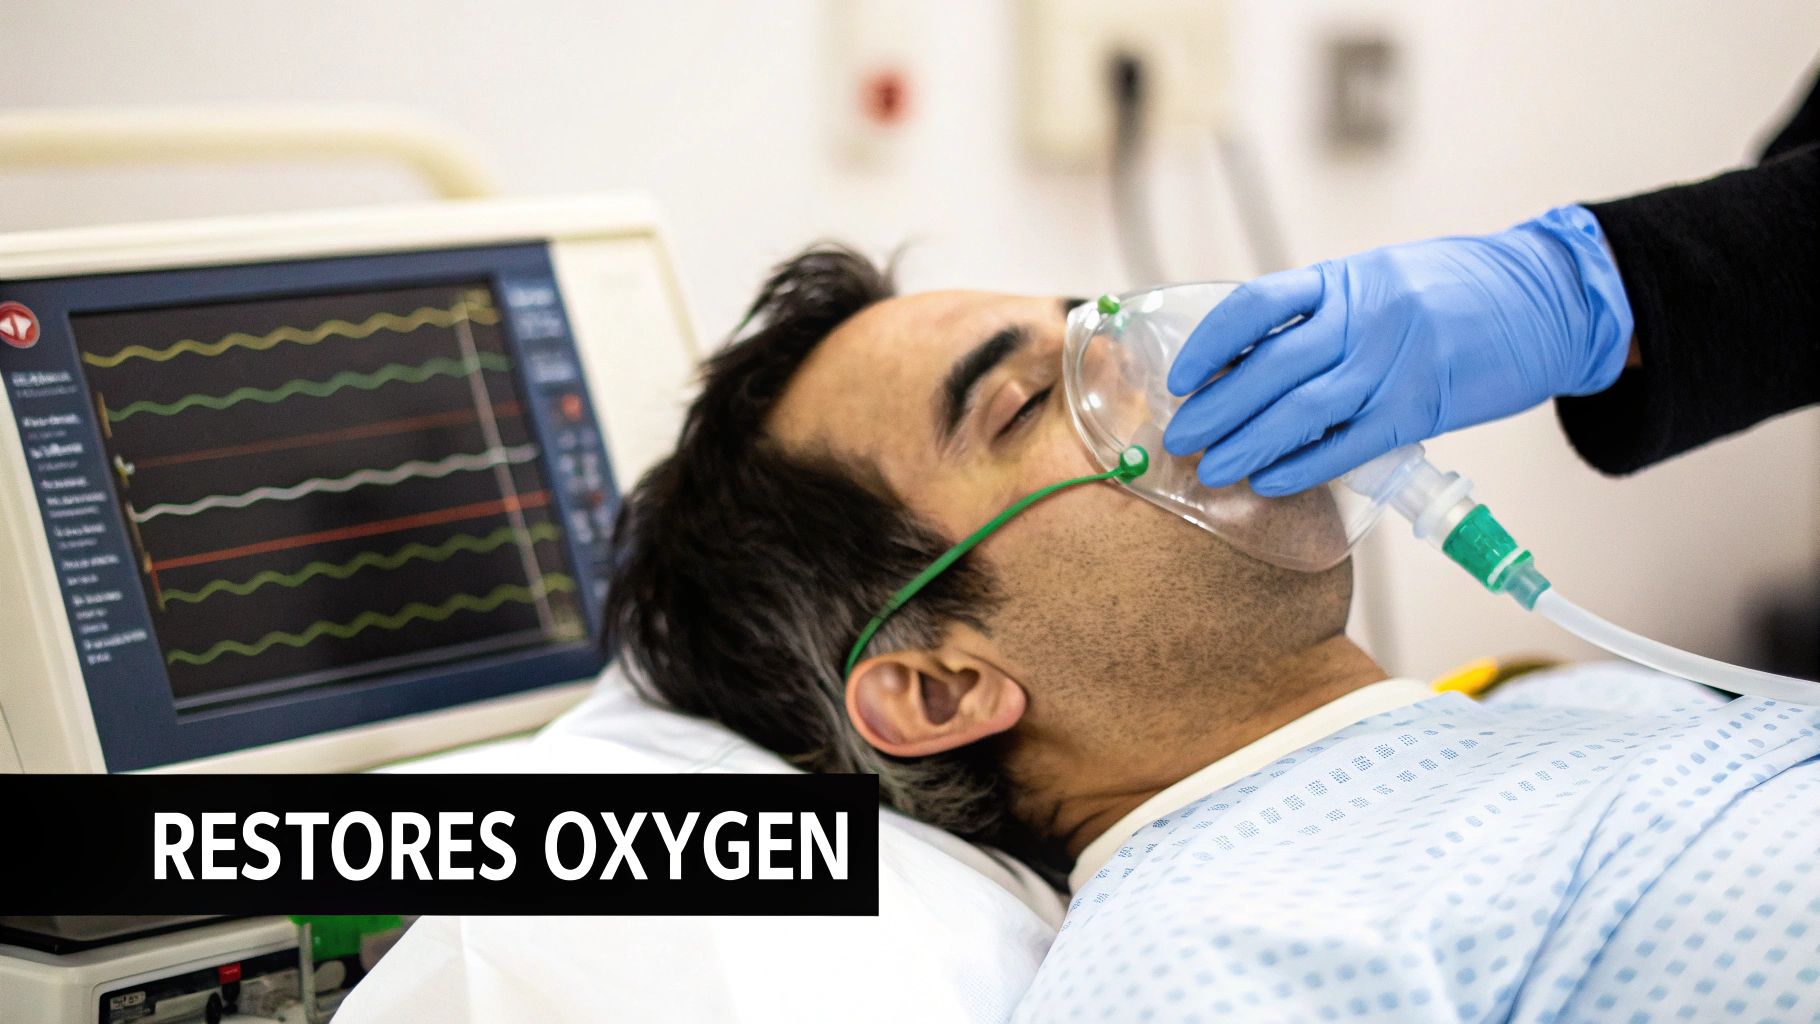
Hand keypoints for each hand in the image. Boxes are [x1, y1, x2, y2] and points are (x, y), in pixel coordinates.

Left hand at [1162, 205, 1632, 495]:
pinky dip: (1305, 466)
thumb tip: (1253, 356)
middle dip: (1216, 409)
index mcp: (1345, 280)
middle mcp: (1363, 319)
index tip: (1181, 377)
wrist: (1550, 299)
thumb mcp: (1382, 278)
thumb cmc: (1461, 289)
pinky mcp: (1420, 409)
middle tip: (1181, 440)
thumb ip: (1324, 311)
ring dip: (1248, 445)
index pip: (1256, 306)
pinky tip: (1271, 481)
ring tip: (1212, 471)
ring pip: (1301, 413)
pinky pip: (1349, 445)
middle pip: (1269, 370)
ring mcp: (1393, 366)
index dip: (1211, 344)